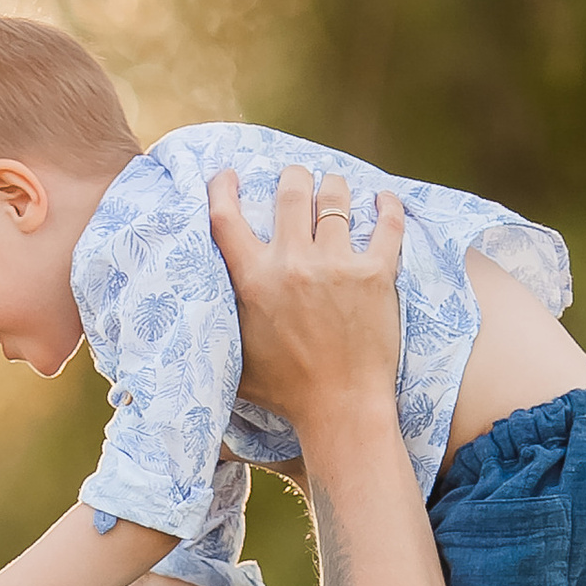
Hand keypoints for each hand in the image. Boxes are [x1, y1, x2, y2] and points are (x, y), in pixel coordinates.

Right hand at [208, 164, 405, 433]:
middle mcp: (293, 263)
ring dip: (335, 186)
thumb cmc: (288, 393)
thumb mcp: (238, 359)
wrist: (342, 409)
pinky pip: (386, 223)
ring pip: (335, 197)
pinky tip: (383, 200)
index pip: (226, 217)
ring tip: (337, 188)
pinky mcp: (376, 273)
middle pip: (290, 190)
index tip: (229, 176)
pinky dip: (386, 206)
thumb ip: (223, 325)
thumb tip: (198, 314)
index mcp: (254, 281)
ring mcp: (337, 265)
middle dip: (293, 176)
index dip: (222, 187)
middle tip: (297, 178)